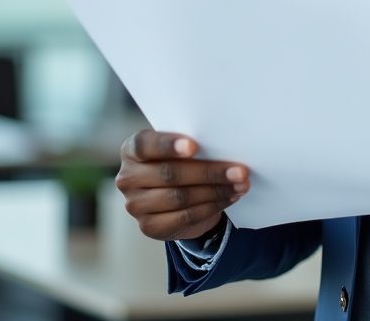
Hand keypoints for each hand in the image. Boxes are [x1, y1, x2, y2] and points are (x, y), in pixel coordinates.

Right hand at [115, 129, 250, 240]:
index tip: (194, 146)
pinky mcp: (149, 227)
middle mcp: (127, 178)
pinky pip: (185, 217)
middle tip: (241, 171)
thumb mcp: (180, 146)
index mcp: (132, 150)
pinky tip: (230, 197)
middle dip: (209, 172)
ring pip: (180, 197)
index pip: (145, 145)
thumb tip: (225, 144)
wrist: (174, 193)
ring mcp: (135, 205)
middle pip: (170, 174)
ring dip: (216, 191)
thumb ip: (191, 143)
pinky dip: (212, 206)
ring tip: (241, 185)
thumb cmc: (181, 159)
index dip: (168, 145)